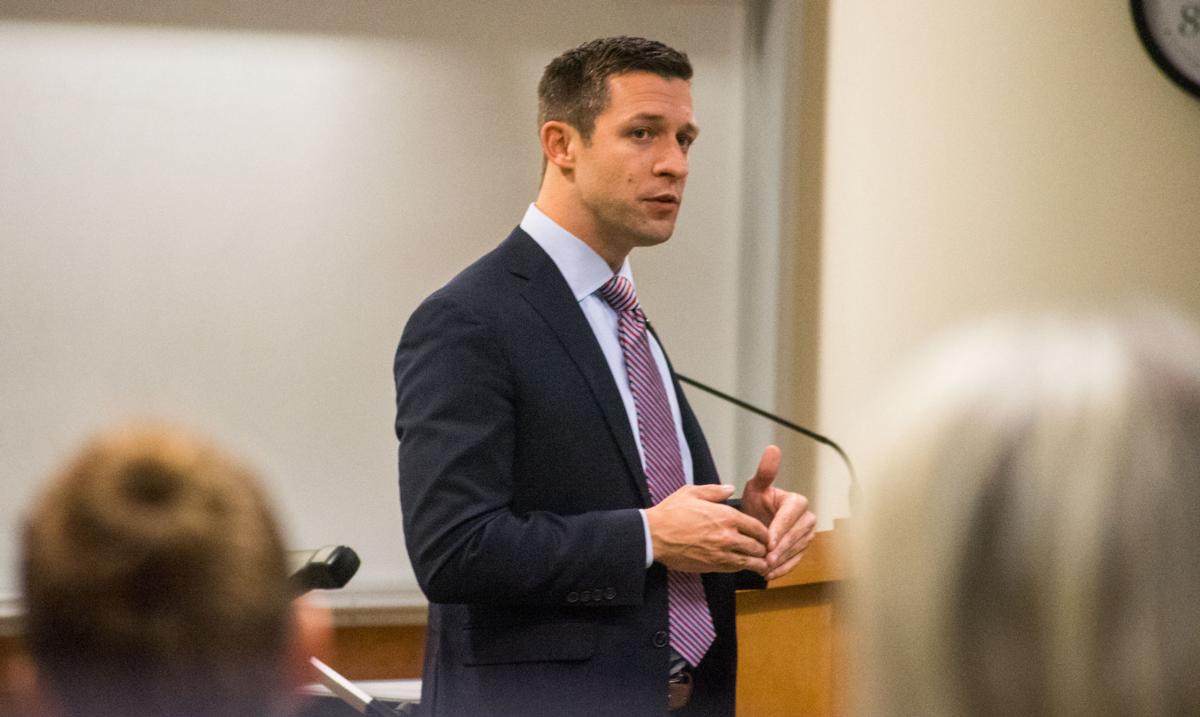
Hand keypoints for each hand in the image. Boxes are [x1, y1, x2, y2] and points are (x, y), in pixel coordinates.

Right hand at [645, 484, 770, 573]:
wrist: (653, 535)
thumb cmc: (671, 513)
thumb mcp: (692, 492)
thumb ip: (715, 490)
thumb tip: (730, 488)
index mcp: (726, 516)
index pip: (757, 527)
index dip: (764, 533)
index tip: (765, 535)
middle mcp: (728, 536)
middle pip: (757, 546)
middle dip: (762, 548)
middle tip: (765, 549)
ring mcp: (721, 554)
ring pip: (749, 561)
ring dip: (757, 562)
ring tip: (762, 563)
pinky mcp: (712, 566)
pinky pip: (735, 570)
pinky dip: (742, 569)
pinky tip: (744, 567)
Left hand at [741, 445, 816, 580]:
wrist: (755, 520)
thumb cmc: (756, 502)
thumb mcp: (756, 488)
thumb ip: (765, 472)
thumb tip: (773, 449)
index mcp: (797, 502)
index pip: (790, 516)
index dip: (779, 530)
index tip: (768, 541)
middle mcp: (807, 518)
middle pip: (795, 535)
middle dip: (780, 548)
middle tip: (765, 559)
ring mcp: (806, 535)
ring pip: (796, 550)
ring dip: (780, 560)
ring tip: (764, 568)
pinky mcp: (802, 549)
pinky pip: (795, 561)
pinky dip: (783, 569)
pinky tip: (769, 574)